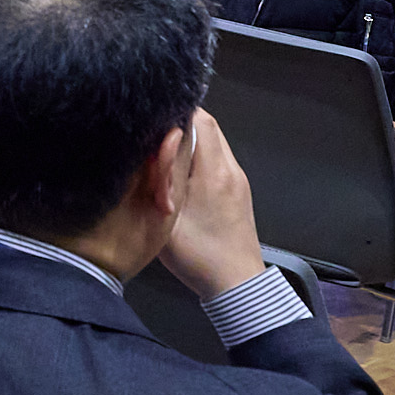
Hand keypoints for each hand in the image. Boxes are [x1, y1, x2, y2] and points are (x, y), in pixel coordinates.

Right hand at [158, 111, 268, 297]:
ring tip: (165, 153)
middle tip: (155, 132)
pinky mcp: (239, 191)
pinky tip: (182, 174)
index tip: (155, 116)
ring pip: (215, 143)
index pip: (200, 119)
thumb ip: (159, 179)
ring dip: (192, 140)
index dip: (176, 110)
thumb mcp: (166, 220)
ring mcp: (238, 180)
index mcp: (213, 172)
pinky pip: (219, 160)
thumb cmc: (200, 257)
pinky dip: (201, 157)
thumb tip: (155, 143)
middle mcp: (230, 170)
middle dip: (182, 122)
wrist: (236, 284)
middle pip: (209, 126)